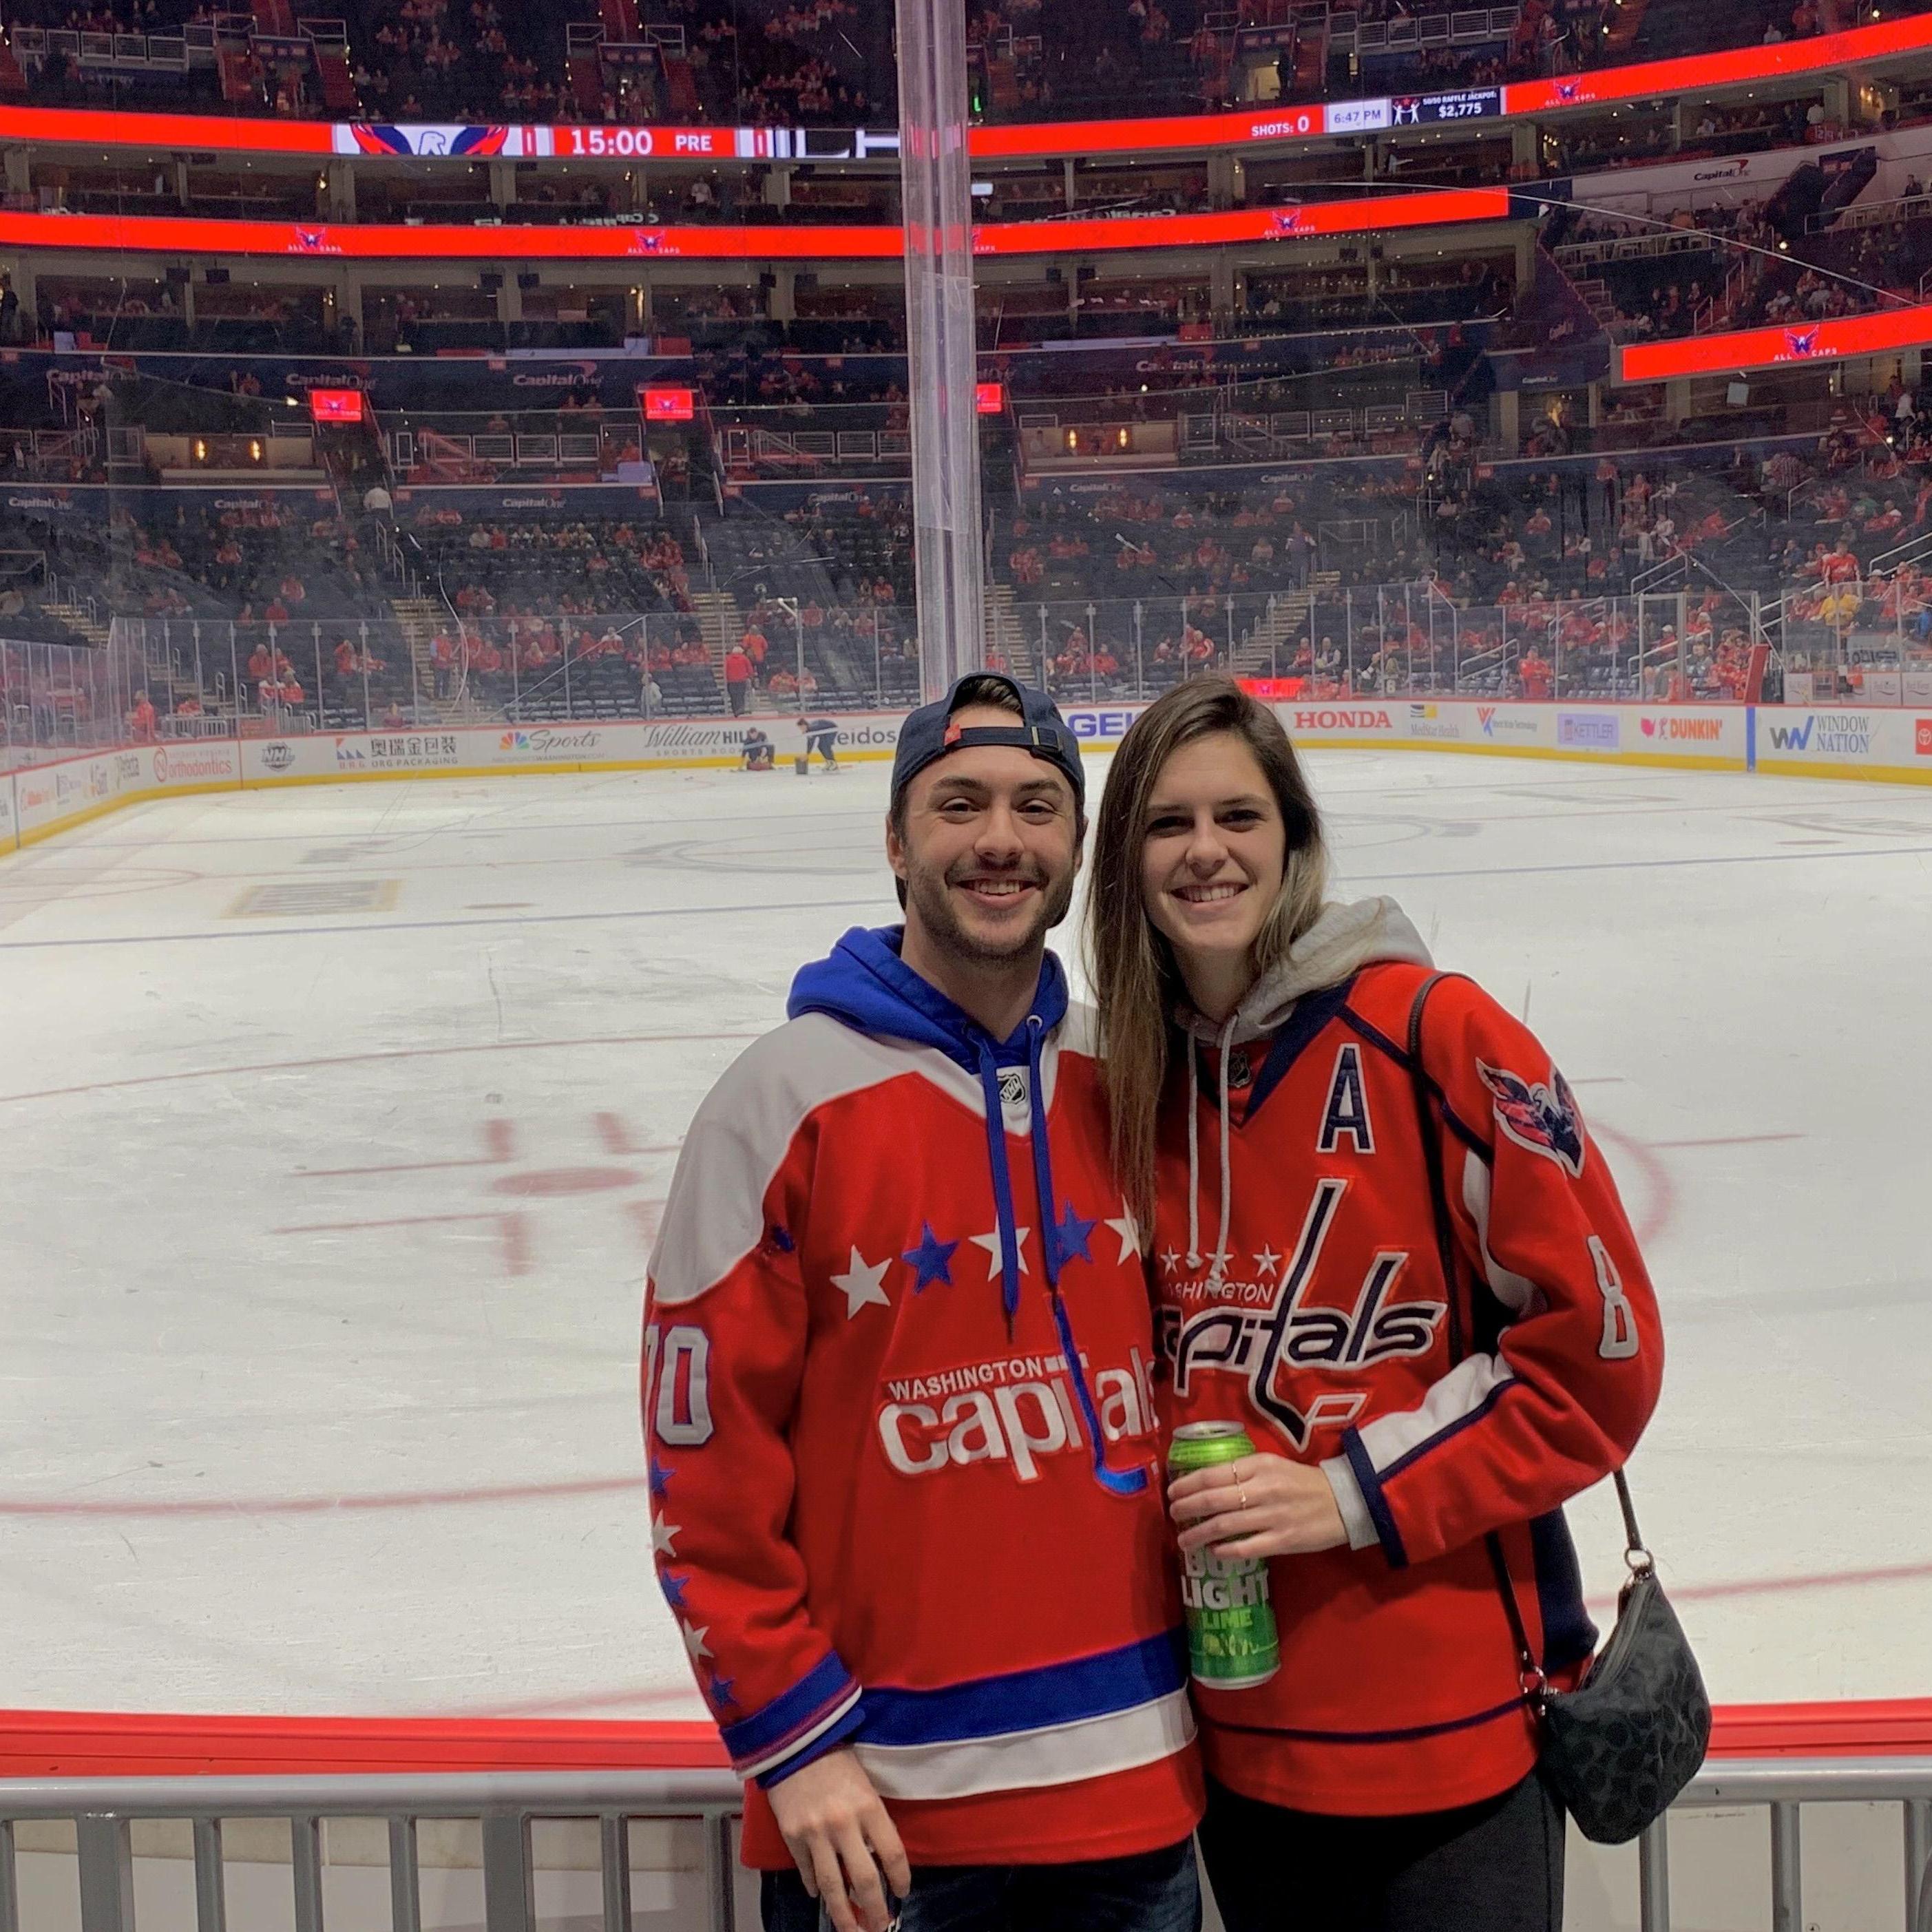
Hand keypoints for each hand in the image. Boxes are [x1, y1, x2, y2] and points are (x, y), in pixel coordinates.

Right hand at [765, 1746, 909, 1931]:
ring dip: (844, 1915)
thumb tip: (879, 1859)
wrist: (796, 1739)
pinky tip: (820, 1897)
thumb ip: (873, 1820)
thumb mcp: (865, 1784)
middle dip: (874, 1911)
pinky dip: (814, 1887)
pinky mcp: (792, 1834)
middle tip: (879, 1927)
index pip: (893, 1854)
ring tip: (852, 1931)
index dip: (901, 1879)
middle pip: (865, 1880)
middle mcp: (845, 1823)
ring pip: (833, 1886)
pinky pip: (807, 1871)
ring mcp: (816, 1832)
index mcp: (869, 1806)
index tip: (902, 1894)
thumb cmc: (837, 1759)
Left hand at [1170, 1450, 1346, 1559]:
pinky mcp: (1284, 1540)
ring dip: (1198, 1534)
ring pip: (1224, 1526)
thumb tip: (1205, 1482)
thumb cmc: (1301, 1482)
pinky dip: (1226, 1551)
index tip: (1172, 1493)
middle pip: (1213, 1499)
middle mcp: (1263, 1488)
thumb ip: (1243, 1471)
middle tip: (1172, 1516)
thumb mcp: (1272, 1465)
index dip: (1186, 1485)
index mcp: (1259, 1465)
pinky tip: (1214, 1552)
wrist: (1343, 1501)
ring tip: (1184, 1541)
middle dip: (1186, 1509)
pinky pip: (1247, 1547)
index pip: (1212, 1474)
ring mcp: (1273, 1516)